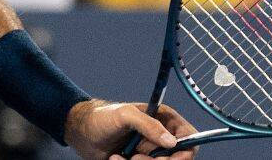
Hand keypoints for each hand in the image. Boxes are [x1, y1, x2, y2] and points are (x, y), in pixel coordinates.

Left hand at [65, 99, 196, 159]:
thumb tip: (172, 142)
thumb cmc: (101, 117)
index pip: (190, 139)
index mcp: (164, 120)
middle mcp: (161, 138)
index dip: (186, 152)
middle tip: (137, 159)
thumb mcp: (125, 115)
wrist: (81, 133)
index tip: (172, 159)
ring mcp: (151, 153)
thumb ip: (149, 125)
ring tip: (122, 158)